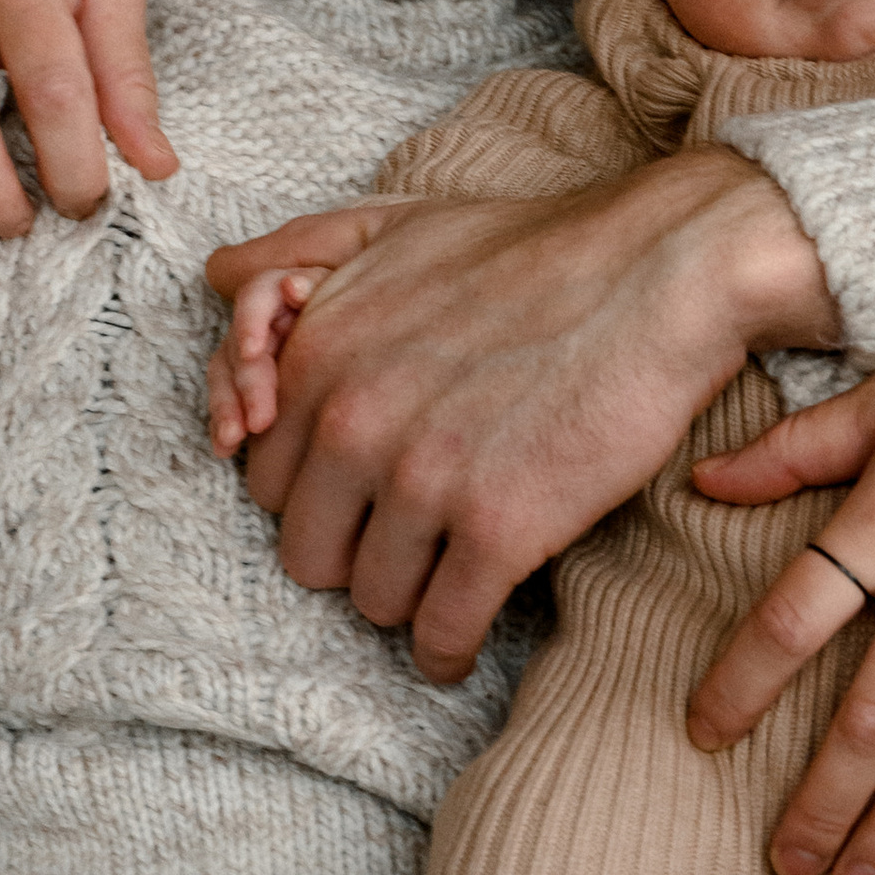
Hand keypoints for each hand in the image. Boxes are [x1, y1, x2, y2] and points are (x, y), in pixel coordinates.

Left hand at [205, 151, 834, 683]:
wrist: (661, 269)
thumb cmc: (533, 246)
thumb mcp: (394, 225)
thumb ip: (295, 252)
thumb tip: (213, 272)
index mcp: (318, 354)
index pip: (264, 481)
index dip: (317, 494)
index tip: (361, 497)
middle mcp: (352, 419)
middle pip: (306, 552)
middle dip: (353, 551)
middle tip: (406, 540)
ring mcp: (423, 478)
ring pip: (370, 600)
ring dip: (406, 600)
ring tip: (445, 578)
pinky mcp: (498, 527)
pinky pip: (442, 631)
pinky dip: (448, 648)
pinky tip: (464, 639)